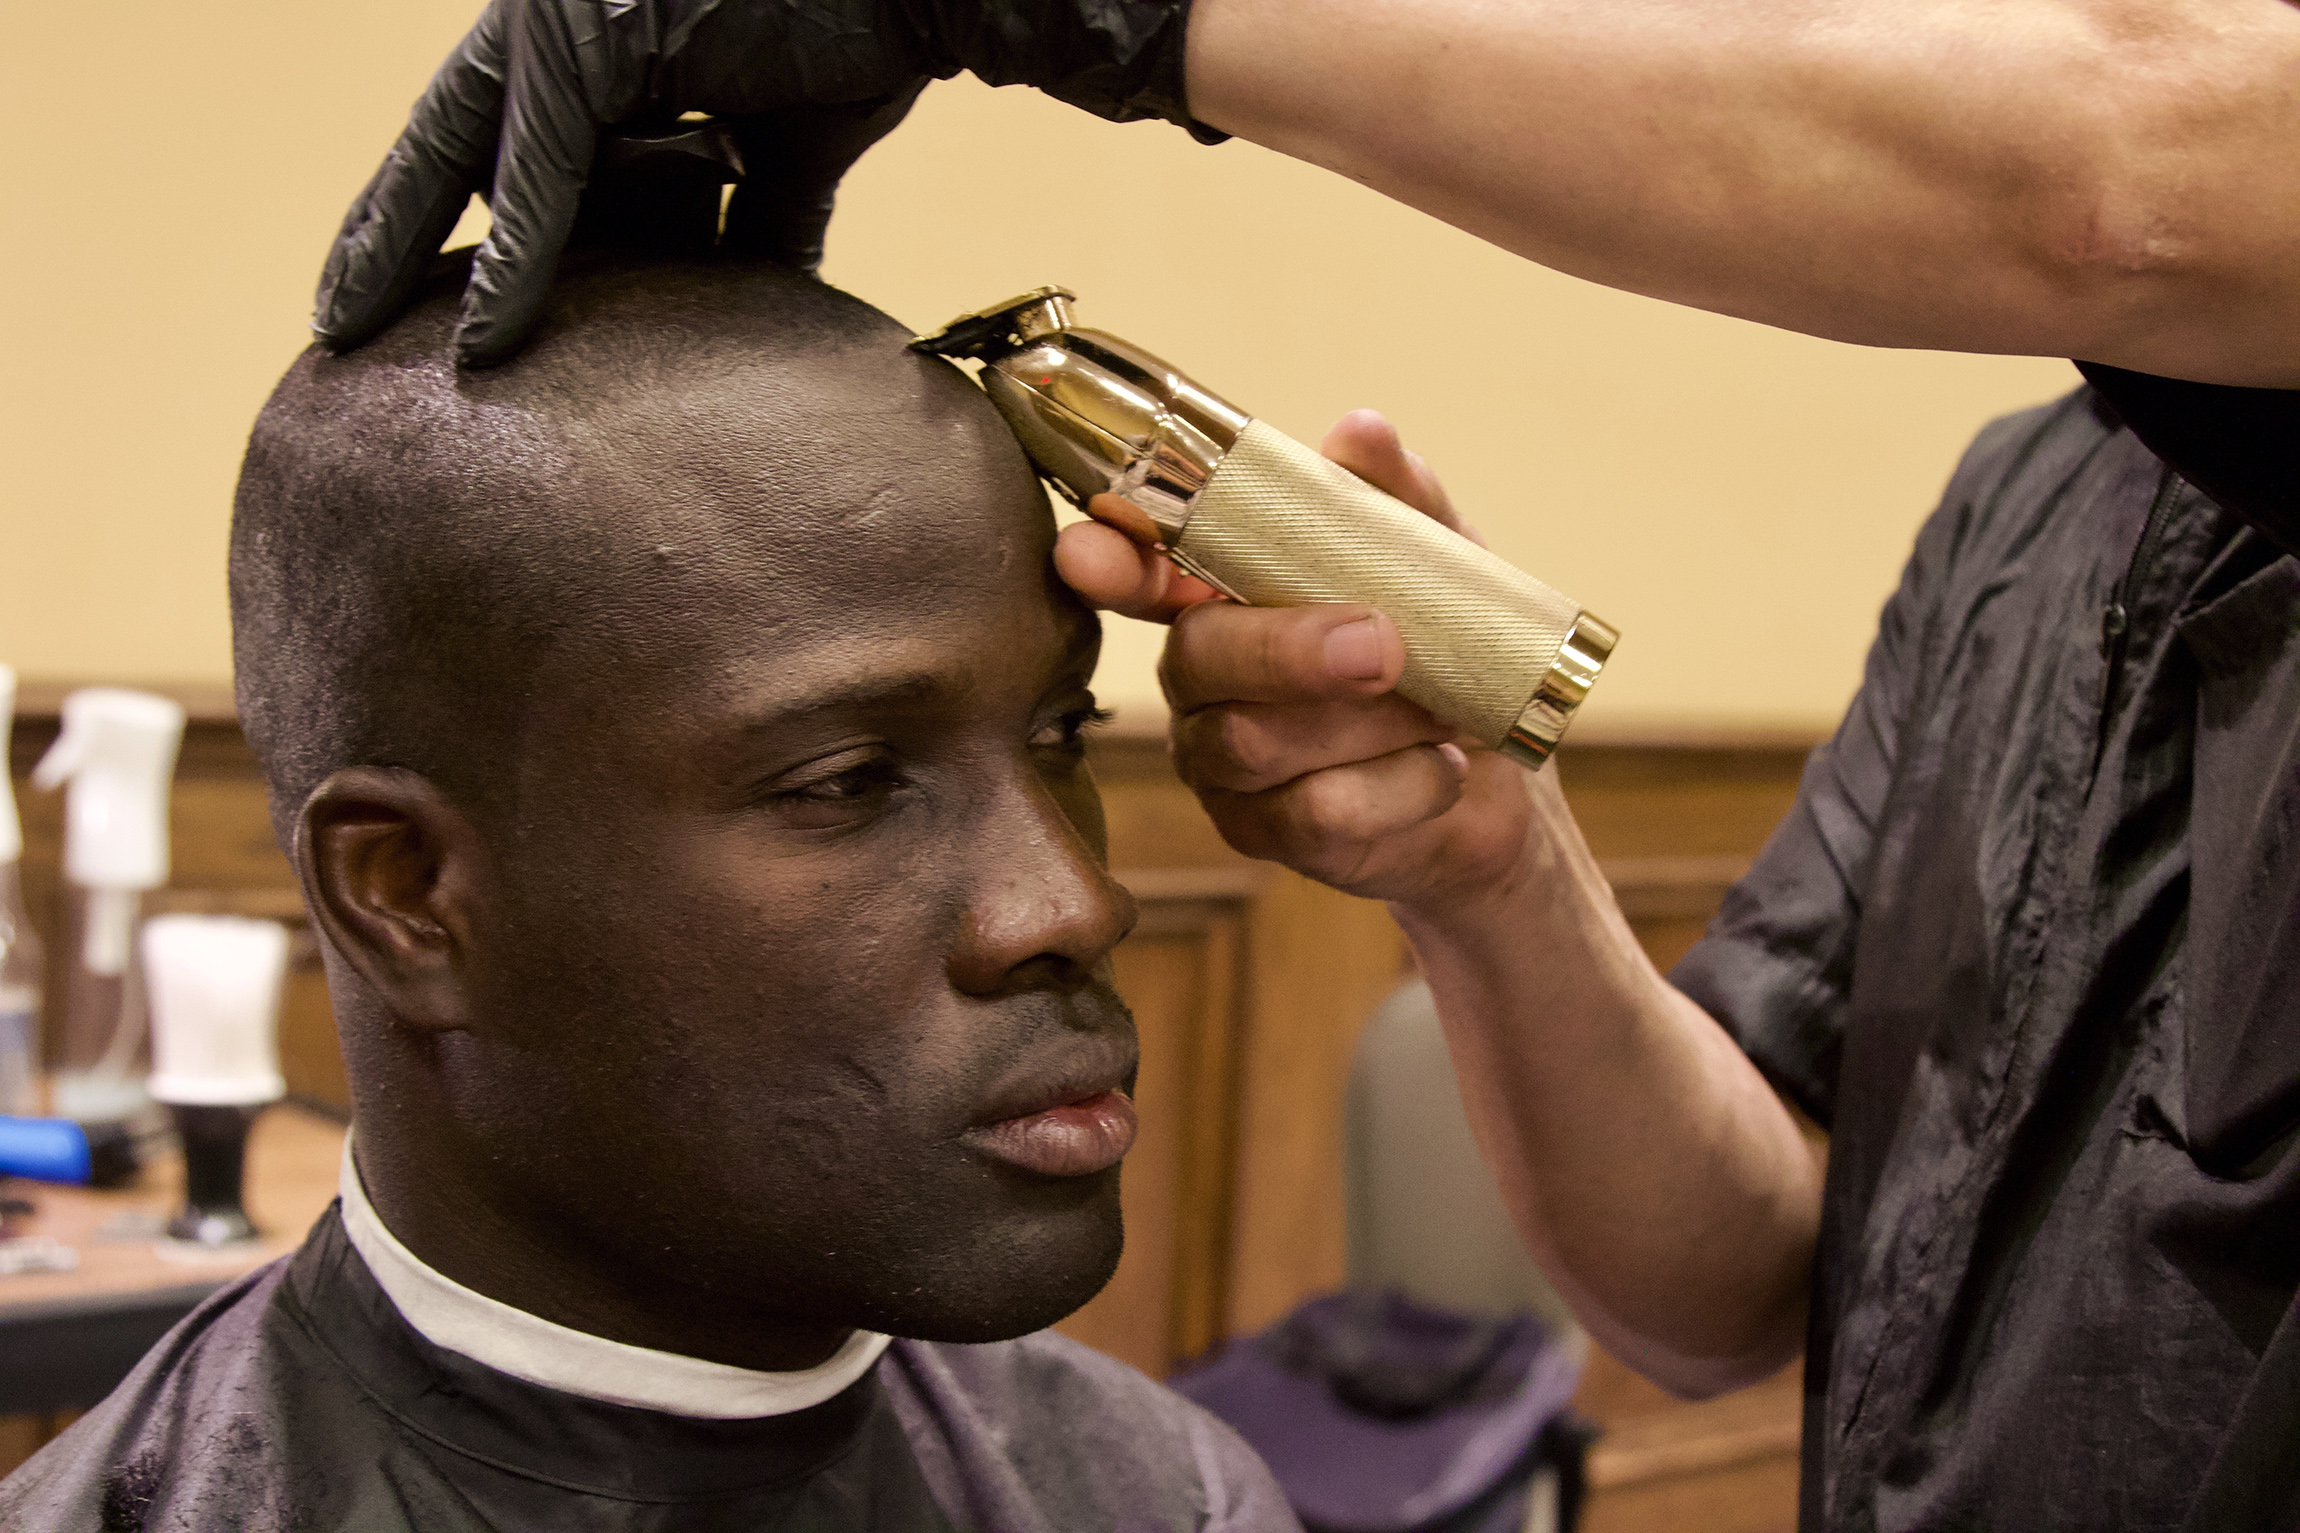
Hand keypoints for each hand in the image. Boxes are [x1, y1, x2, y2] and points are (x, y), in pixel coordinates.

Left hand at [317, 0, 1213, 367]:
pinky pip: (541, 177)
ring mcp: (565, 19)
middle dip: (389, 226)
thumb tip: (757, 291)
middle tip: (336, 315)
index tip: (407, 275)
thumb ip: (755, 210)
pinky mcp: (589, 44)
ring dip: (405, 247)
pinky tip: (480, 342)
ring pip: (468, 154)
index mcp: (603, 25)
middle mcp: (564, 14)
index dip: (441, 200)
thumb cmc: (870, 38)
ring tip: (353, 331)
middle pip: (455, 137)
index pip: (503, 127)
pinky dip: (515, 265)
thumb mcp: (790, 140)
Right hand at [1056, 410, 1537, 909]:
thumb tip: (1359, 434)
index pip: (1141, 570)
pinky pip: (1312, 815)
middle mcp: (1205, 680)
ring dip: (1366, 724)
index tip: (1088, 549)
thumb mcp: (1440, 561)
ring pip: (1252, 744)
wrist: (1505, 780)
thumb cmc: (1448, 653)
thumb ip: (1396, 499)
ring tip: (1442, 709)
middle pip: (1196, 661)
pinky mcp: (1268, 837)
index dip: (1111, 559)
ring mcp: (1226, 765)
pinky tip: (1443, 768)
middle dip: (1287, 650)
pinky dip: (1398, 786)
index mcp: (1224, 594)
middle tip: (1383, 645)